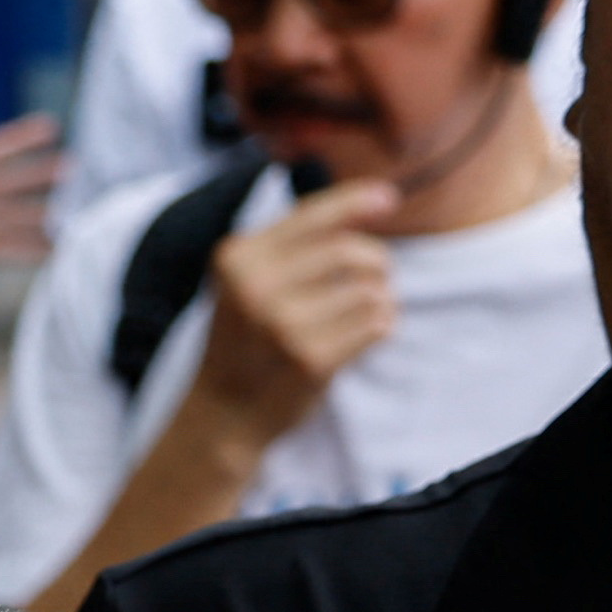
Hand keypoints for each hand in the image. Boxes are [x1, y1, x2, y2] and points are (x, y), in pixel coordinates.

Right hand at [181, 178, 404, 440]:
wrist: (222, 413)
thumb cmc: (245, 340)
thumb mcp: (246, 281)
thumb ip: (290, 245)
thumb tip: (367, 201)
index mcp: (237, 257)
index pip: (309, 215)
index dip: (355, 201)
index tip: (388, 197)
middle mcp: (256, 286)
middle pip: (348, 251)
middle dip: (376, 261)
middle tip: (378, 277)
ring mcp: (283, 324)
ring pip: (369, 288)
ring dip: (381, 298)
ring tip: (366, 312)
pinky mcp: (312, 360)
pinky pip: (375, 323)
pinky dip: (382, 326)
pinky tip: (364, 337)